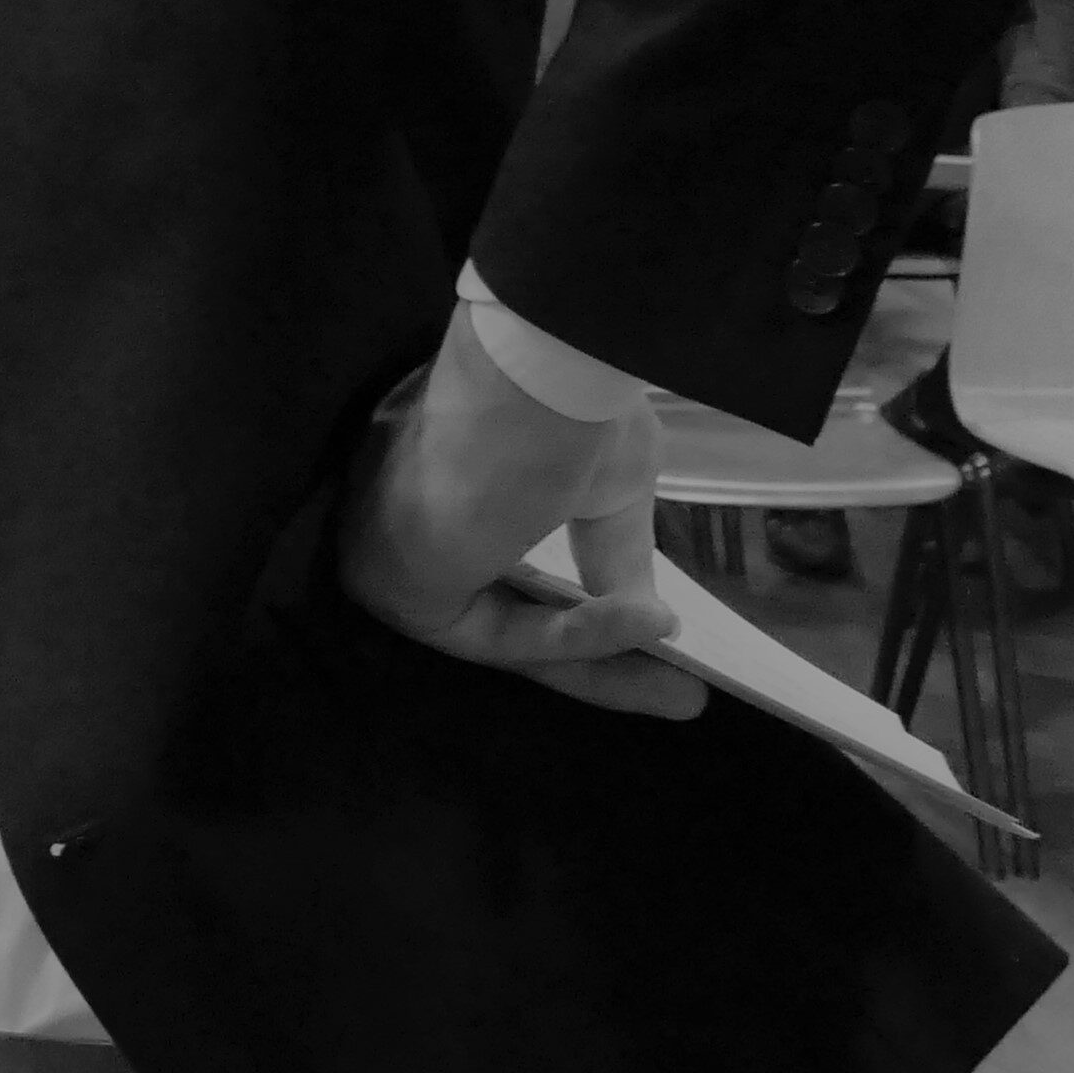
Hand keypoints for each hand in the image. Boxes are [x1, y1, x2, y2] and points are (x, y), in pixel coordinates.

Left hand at [341, 309, 704, 721]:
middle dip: (598, 662)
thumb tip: (650, 626)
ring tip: (683, 691)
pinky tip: (647, 626)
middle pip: (507, 611)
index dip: (586, 615)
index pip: (508, 563)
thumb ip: (613, 560)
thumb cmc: (562, 412)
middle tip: (680, 696)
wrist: (533, 376)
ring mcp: (390, 547)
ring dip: (597, 664)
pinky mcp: (390, 584)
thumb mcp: (607, 490)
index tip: (661, 641)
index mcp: (442, 475)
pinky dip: (574, 638)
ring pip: (504, 631)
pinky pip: (494, 633)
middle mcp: (406, 512)